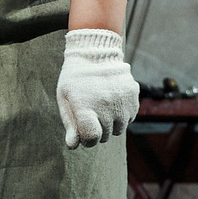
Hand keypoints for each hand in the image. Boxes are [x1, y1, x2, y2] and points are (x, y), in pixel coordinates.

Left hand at [57, 29, 138, 148]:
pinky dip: (122, 115)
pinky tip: (113, 102)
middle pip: (104, 136)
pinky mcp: (133, 97)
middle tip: (92, 113)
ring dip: (110, 124)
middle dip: (97, 130)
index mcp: (85, 107)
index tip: (84, 131)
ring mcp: (121, 102)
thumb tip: (73, 145)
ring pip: (118, 130)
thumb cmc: (75, 78)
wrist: (95, 53)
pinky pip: (129, 119)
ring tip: (102, 107)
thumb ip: (70, 123)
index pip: (91, 138)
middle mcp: (105, 105)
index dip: (86, 139)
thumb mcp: (65, 98)